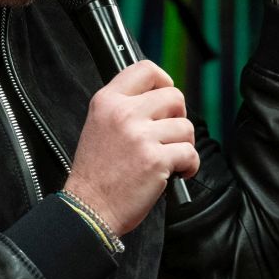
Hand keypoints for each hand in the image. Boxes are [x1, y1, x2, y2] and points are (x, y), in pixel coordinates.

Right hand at [63, 60, 198, 235]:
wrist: (88, 208)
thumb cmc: (96, 173)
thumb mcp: (98, 125)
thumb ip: (124, 107)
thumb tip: (161, 97)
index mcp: (107, 101)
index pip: (146, 69)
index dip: (164, 81)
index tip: (166, 100)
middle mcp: (123, 114)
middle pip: (174, 96)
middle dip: (178, 117)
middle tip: (168, 135)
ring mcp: (140, 136)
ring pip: (186, 127)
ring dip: (183, 145)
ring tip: (167, 158)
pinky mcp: (156, 160)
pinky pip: (190, 153)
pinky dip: (189, 166)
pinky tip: (175, 173)